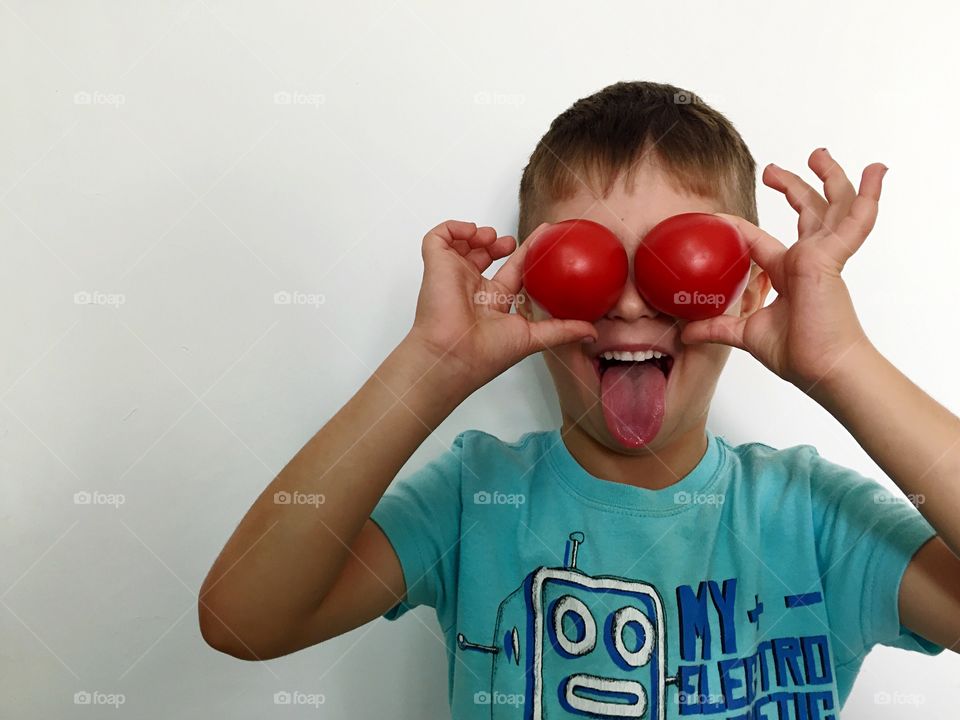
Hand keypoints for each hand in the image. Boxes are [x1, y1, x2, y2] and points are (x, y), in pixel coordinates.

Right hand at [405, 220, 597, 388]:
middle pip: (490, 254)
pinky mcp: (436, 264)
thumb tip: (592, 332)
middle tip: (516, 238)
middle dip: (504, 240)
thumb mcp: (533, 338)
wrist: (454, 355)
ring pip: (464, 243)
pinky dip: (455, 228)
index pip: (514, 271)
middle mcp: (473, 288)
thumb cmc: (485, 354)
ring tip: (492, 239)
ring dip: (481, 234)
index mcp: (493, 302)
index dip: (528, 253)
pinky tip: (473, 233)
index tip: (546, 236)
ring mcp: (453, 275)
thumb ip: (563, 330)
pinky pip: (439, 237)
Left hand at [681, 148, 888, 391]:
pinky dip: (868, 195)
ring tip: (818, 154)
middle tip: (770, 170)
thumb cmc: (797, 354)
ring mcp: (823, 255)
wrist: (821, 368)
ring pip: (832, 205)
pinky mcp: (832, 256)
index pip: (759, 241)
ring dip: (829, 178)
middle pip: (805, 212)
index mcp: (788, 273)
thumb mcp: (746, 334)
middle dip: (792, 186)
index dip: (739, 228)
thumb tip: (685, 333)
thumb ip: (717, 328)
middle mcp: (807, 259)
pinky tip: (877, 172)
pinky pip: (856, 220)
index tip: (718, 218)